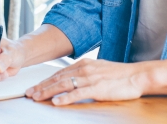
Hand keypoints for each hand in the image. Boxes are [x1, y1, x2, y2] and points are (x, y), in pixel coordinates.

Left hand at [25, 58, 145, 105]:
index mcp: (84, 64)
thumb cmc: (121, 76)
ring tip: (37, 97)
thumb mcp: (99, 71)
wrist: (138, 75)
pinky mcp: (97, 88)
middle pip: (58, 78)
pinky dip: (65, 98)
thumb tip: (74, 81)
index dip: (46, 80)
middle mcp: (84, 69)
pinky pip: (77, 93)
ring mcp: (90, 78)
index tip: (35, 87)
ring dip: (48, 91)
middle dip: (42, 86)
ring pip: (64, 85)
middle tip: (29, 93)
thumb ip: (86, 74)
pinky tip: (56, 102)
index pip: (60, 73)